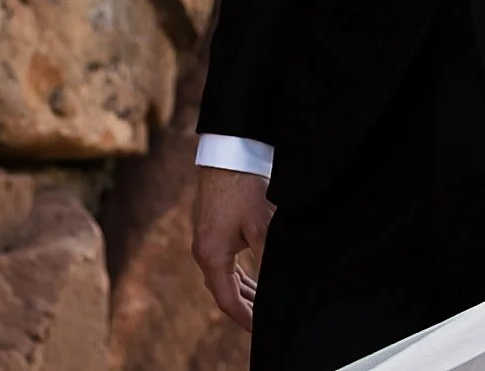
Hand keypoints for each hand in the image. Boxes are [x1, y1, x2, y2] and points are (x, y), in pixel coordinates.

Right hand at [192, 165, 274, 330]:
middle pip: (223, 292)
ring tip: (262, 303)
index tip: (261, 328)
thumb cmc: (244, 189)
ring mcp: (205, 242)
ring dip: (243, 291)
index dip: (245, 317)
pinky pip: (224, 264)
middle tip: (265, 319)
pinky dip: (239, 276)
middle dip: (245, 307)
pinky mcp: (211, 231)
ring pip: (224, 278)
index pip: (227, 300)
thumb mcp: (262, 227)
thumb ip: (269, 259)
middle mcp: (203, 252)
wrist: (229, 155)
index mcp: (212, 256)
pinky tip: (253, 277)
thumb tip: (281, 283)